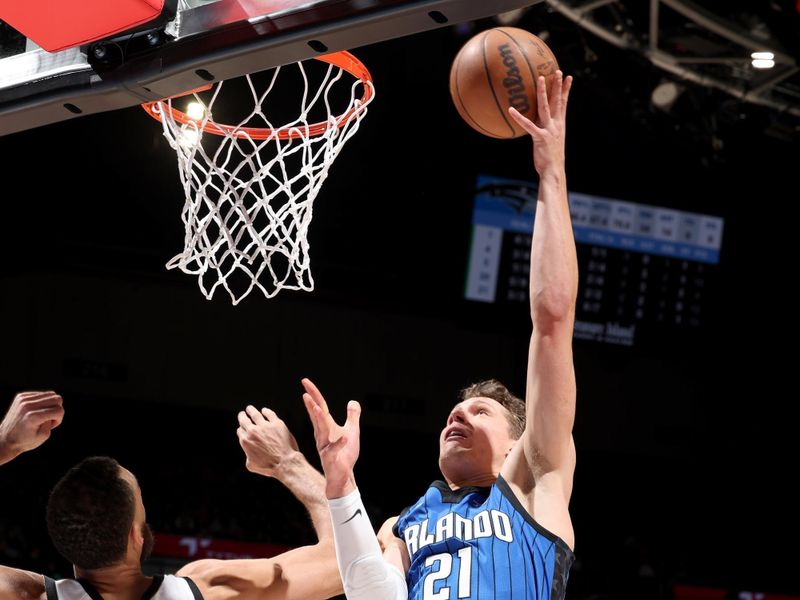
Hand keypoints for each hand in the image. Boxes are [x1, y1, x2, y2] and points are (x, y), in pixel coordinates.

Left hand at [0, 391, 63, 463]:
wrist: (5, 439)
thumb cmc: (25, 441)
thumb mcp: (44, 436)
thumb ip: (53, 420)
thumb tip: (55, 406)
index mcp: (34, 416)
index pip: (59, 410)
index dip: (58, 419)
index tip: (51, 426)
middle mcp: (28, 405)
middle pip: (57, 399)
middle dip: (57, 410)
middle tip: (48, 419)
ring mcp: (23, 399)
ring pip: (51, 394)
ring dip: (50, 405)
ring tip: (43, 414)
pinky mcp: (21, 396)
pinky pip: (41, 394)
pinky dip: (42, 402)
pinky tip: (36, 410)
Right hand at [237, 405, 299, 477]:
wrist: (285, 463)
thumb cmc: (269, 467)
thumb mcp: (252, 465)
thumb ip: (247, 456)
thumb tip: (249, 452)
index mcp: (246, 441)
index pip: (240, 431)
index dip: (241, 429)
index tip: (242, 428)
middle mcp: (253, 431)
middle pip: (244, 420)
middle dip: (242, 416)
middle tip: (242, 414)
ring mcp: (265, 426)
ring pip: (255, 414)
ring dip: (251, 410)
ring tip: (250, 408)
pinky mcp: (277, 423)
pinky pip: (269, 414)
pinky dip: (266, 411)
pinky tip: (264, 410)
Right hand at [301, 378, 359, 498]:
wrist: (342, 477)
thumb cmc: (344, 455)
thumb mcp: (352, 432)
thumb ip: (352, 416)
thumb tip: (352, 402)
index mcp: (327, 427)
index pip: (319, 407)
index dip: (313, 394)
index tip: (305, 381)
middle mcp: (323, 435)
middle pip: (317, 415)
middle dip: (312, 402)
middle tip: (305, 390)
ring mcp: (325, 446)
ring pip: (321, 430)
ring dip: (319, 419)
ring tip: (316, 407)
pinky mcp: (331, 459)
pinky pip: (334, 450)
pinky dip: (339, 444)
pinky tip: (344, 439)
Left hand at [508, 70, 572, 176]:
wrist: (554, 171)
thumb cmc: (550, 158)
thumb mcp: (551, 142)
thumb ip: (545, 131)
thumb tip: (538, 126)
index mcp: (560, 124)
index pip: (564, 103)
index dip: (566, 90)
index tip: (569, 77)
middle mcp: (556, 125)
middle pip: (557, 101)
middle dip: (558, 86)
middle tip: (558, 71)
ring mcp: (549, 130)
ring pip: (545, 107)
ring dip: (543, 92)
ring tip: (540, 79)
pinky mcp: (540, 137)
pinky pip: (528, 125)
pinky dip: (519, 117)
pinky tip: (511, 110)